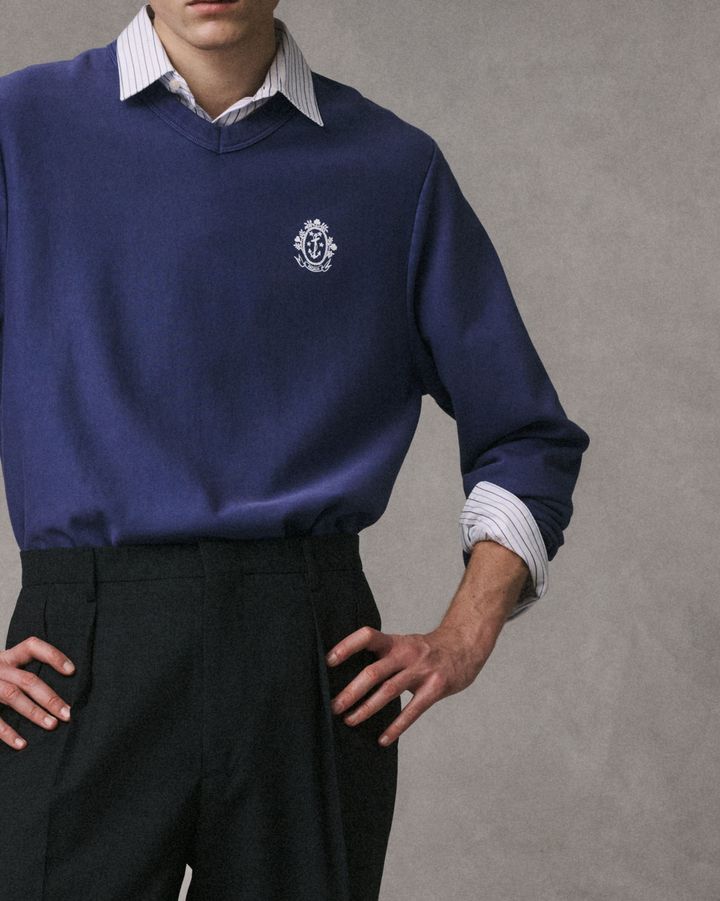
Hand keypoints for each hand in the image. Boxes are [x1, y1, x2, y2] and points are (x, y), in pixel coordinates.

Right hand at [0, 636, 74, 749]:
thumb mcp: (6, 669)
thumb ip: (24, 673)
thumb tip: (66, 681)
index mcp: (7, 657)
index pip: (32, 646)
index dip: (53, 655)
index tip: (72, 670)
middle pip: (27, 679)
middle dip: (50, 697)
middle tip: (68, 713)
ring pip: (12, 696)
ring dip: (34, 712)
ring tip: (52, 725)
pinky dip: (7, 733)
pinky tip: (22, 744)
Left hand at [326, 623, 493, 746]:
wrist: (464, 646)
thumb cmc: (426, 650)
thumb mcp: (403, 644)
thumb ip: (382, 656)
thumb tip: (348, 674)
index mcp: (395, 642)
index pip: (367, 636)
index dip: (347, 646)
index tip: (329, 661)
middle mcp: (406, 654)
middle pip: (374, 671)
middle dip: (351, 691)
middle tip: (333, 706)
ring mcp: (421, 671)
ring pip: (389, 691)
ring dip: (367, 708)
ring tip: (350, 720)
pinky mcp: (435, 688)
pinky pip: (413, 711)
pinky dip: (396, 726)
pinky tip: (383, 739)